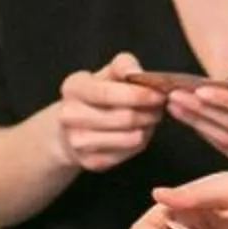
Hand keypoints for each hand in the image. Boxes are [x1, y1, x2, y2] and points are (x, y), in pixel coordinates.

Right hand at [55, 52, 167, 172]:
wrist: (72, 128)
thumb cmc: (97, 96)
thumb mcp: (107, 74)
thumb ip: (123, 67)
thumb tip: (136, 73)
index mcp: (73, 88)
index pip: (107, 93)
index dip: (137, 94)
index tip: (159, 94)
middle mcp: (69, 115)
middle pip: (123, 118)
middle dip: (148, 112)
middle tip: (159, 107)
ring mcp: (77, 142)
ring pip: (129, 138)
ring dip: (147, 128)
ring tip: (149, 119)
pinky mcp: (90, 162)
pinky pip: (128, 153)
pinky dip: (139, 142)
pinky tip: (137, 132)